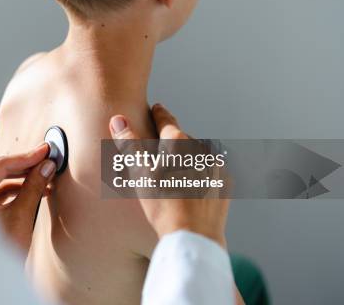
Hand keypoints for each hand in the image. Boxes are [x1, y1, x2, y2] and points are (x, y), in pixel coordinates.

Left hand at [0, 143, 55, 253]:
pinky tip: (36, 189)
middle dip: (24, 165)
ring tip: (45, 175)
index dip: (25, 156)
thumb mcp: (21, 216)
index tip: (44, 150)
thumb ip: (33, 187)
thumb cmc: (2, 253)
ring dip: (22, 178)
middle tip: (46, 158)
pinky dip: (17, 189)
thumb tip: (46, 166)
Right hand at [109, 103, 229, 247]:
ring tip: (175, 173)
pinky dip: (200, 174)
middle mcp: (201, 149)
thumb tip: (118, 119)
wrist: (194, 237)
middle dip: (171, 142)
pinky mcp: (225, 184)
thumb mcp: (140, 173)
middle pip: (182, 139)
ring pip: (197, 155)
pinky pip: (209, 172)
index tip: (157, 107)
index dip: (159, 113)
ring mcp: (216, 167)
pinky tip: (191, 187)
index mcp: (179, 142)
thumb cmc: (163, 205)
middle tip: (160, 150)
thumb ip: (130, 144)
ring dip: (187, 159)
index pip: (166, 120)